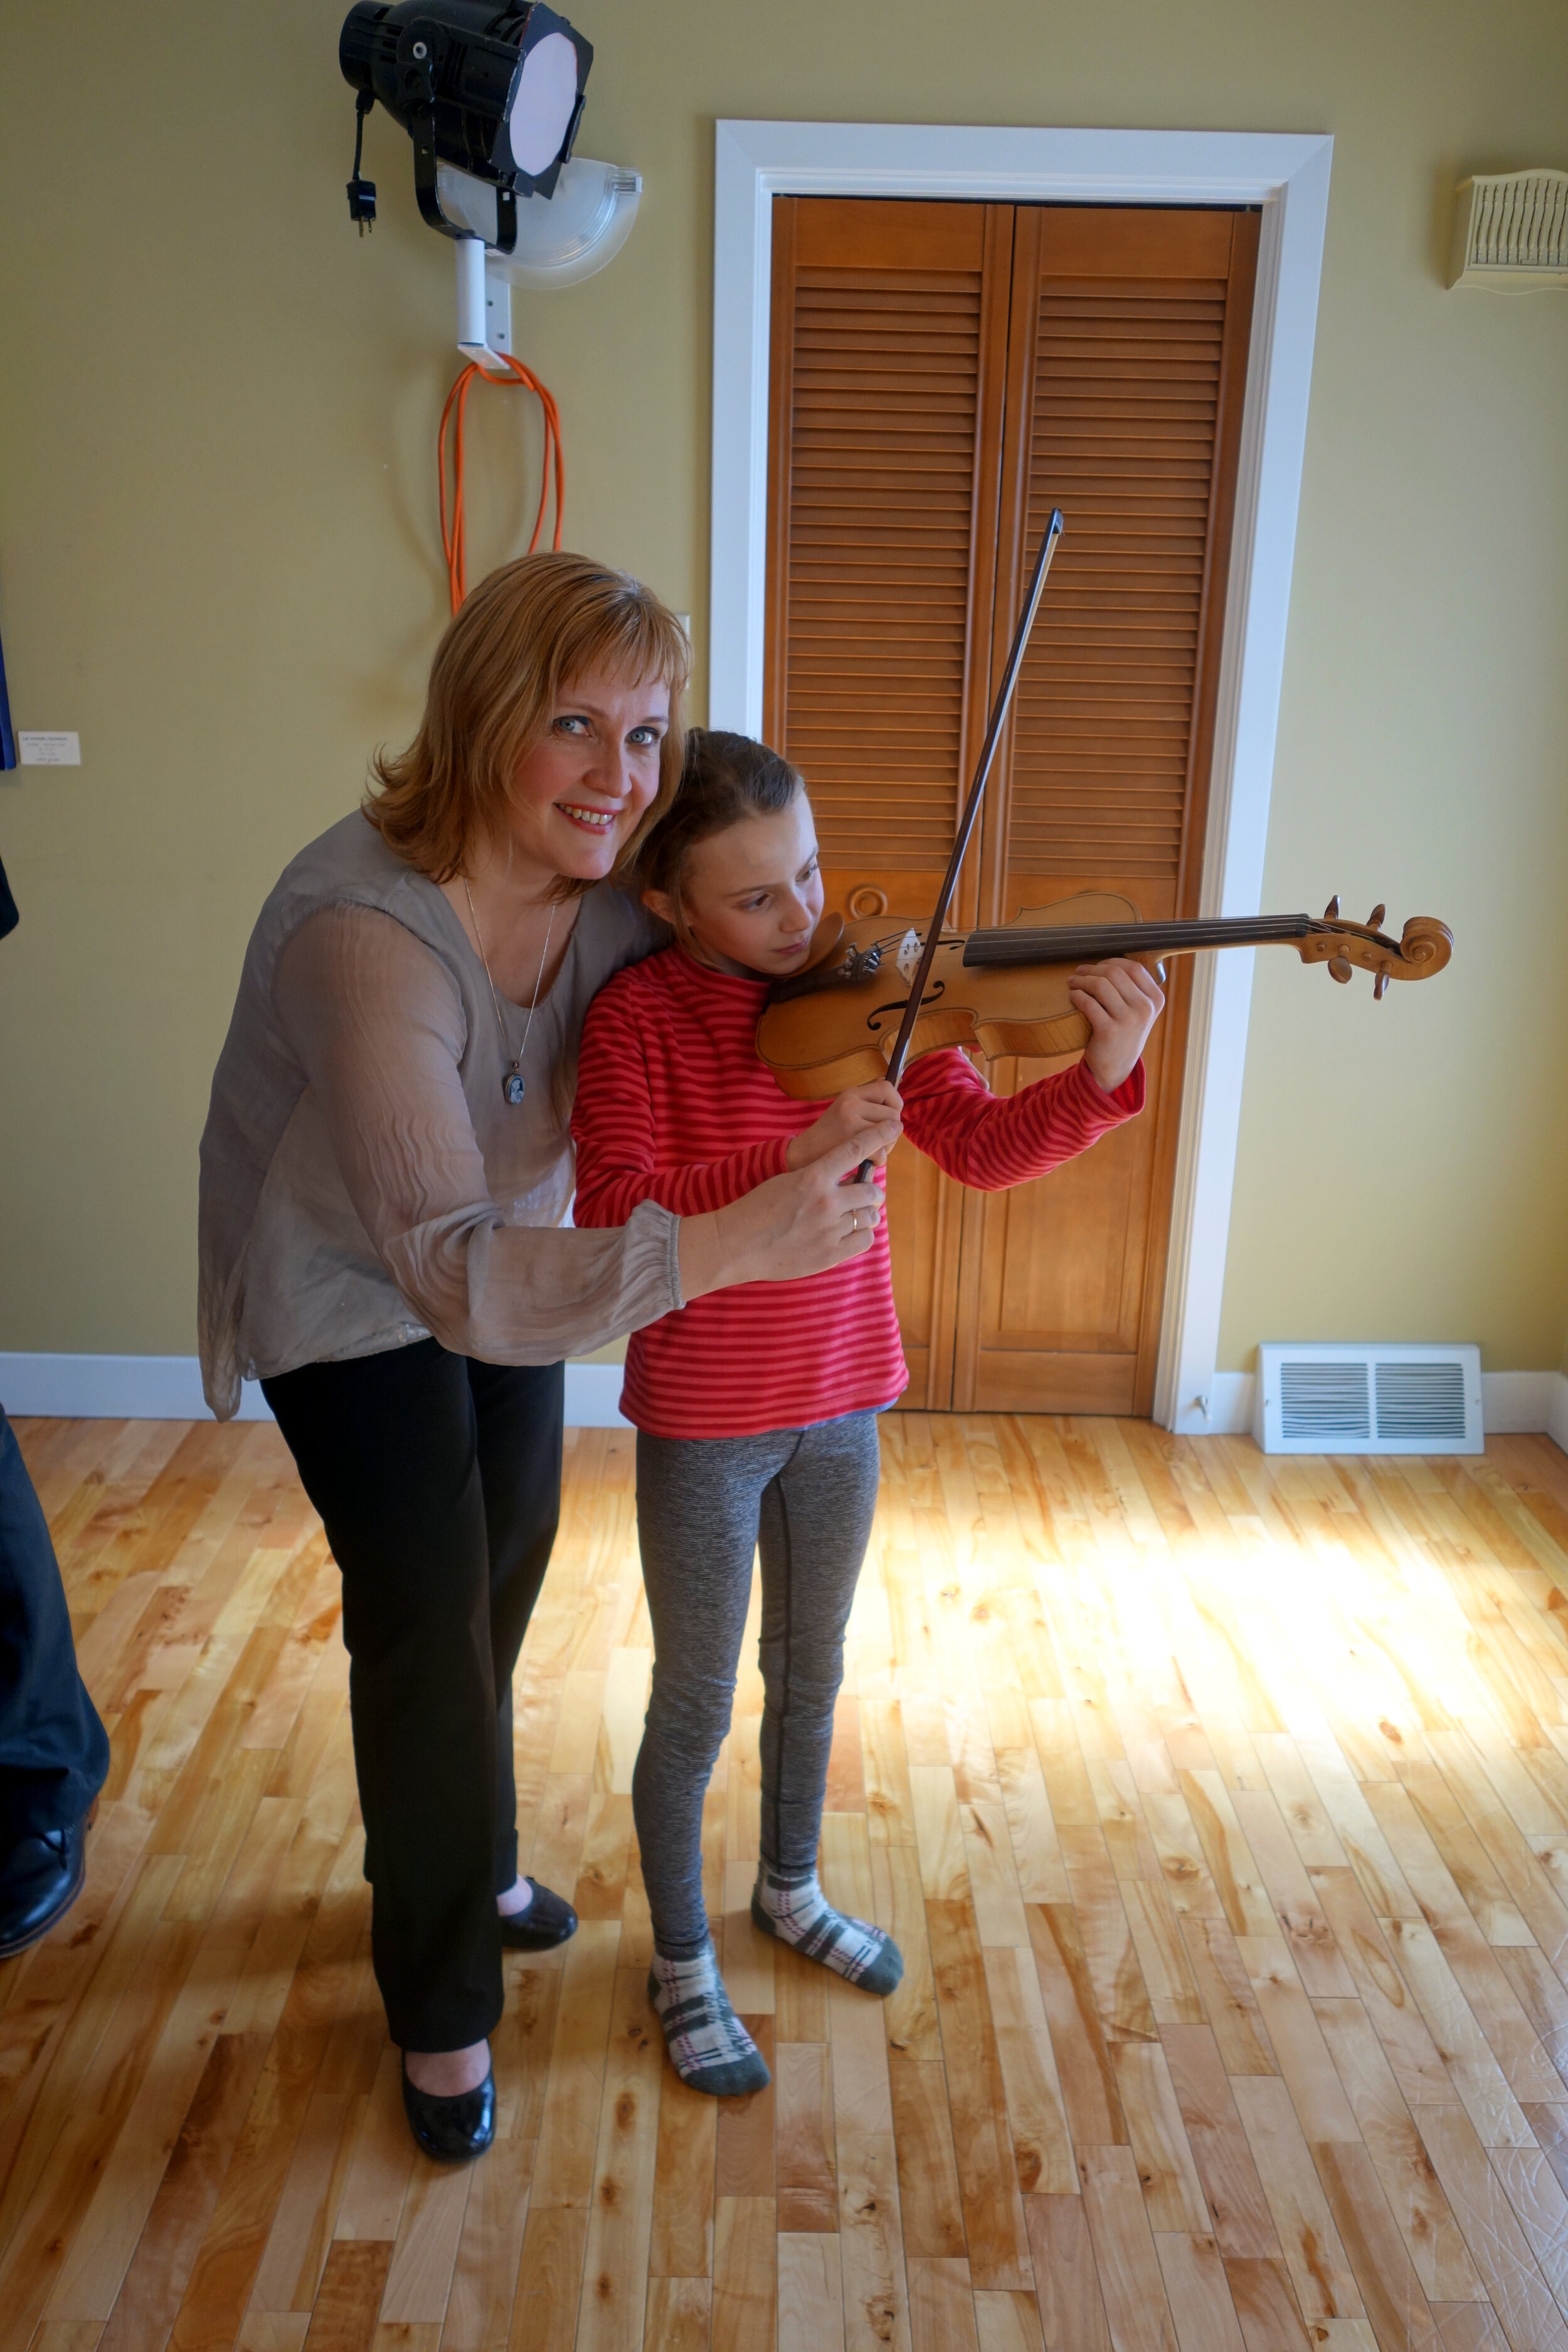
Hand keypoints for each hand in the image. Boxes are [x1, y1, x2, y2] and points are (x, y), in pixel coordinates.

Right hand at [678, 1128, 898, 1298]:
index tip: (893, 1128)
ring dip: (865, 1213)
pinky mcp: (831, 1254)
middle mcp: (826, 1202)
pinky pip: (865, 1239)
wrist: (736, 1244)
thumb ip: (818, 1177)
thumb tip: (849, 1178)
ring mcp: (830, 1230)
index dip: (878, 1136)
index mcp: (813, 1177)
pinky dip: (861, 1234)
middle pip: (872, 1190)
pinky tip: (847, 1233)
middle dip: (869, 1191)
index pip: (856, 1149)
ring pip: (870, 1216)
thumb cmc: (757, 1209)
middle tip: (858, 1194)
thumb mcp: (787, 1181)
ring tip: (850, 1215)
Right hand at [784, 1078, 903, 1171]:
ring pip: (890, 1133)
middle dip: (891, 1132)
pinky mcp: (850, 1141)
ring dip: (887, 1146)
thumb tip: (885, 1080)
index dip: (895, 1104)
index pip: (887, 1088)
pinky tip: (868, 1161)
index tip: (888, 1119)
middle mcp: (851, 1103)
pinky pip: (881, 1149)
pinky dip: (879, 1159)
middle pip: (893, 1114)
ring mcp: (850, 1121)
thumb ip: (866, 1098)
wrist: (804, 1153)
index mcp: (851, 1093)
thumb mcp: (844, 1108)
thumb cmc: (829, 1134)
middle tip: (877, 1141)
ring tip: (871, 1151)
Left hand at [1068, 957, 1165, 1093]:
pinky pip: (1089, 1003)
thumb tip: (1110, 961)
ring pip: (1100, 985)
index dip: (1111, 962)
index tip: (1096, 967)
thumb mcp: (1138, 1011)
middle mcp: (1146, 1008)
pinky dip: (1077, 996)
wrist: (1115, 1068)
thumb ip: (1133, 988)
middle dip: (1092, 969)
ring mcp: (1129, 1020)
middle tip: (1079, 973)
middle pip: (1115, 973)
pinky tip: (1072, 996)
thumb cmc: (1123, 1033)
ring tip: (1072, 983)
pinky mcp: (1109, 1031)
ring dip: (1081, 980)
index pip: (1133, 968)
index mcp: (1156, 999)